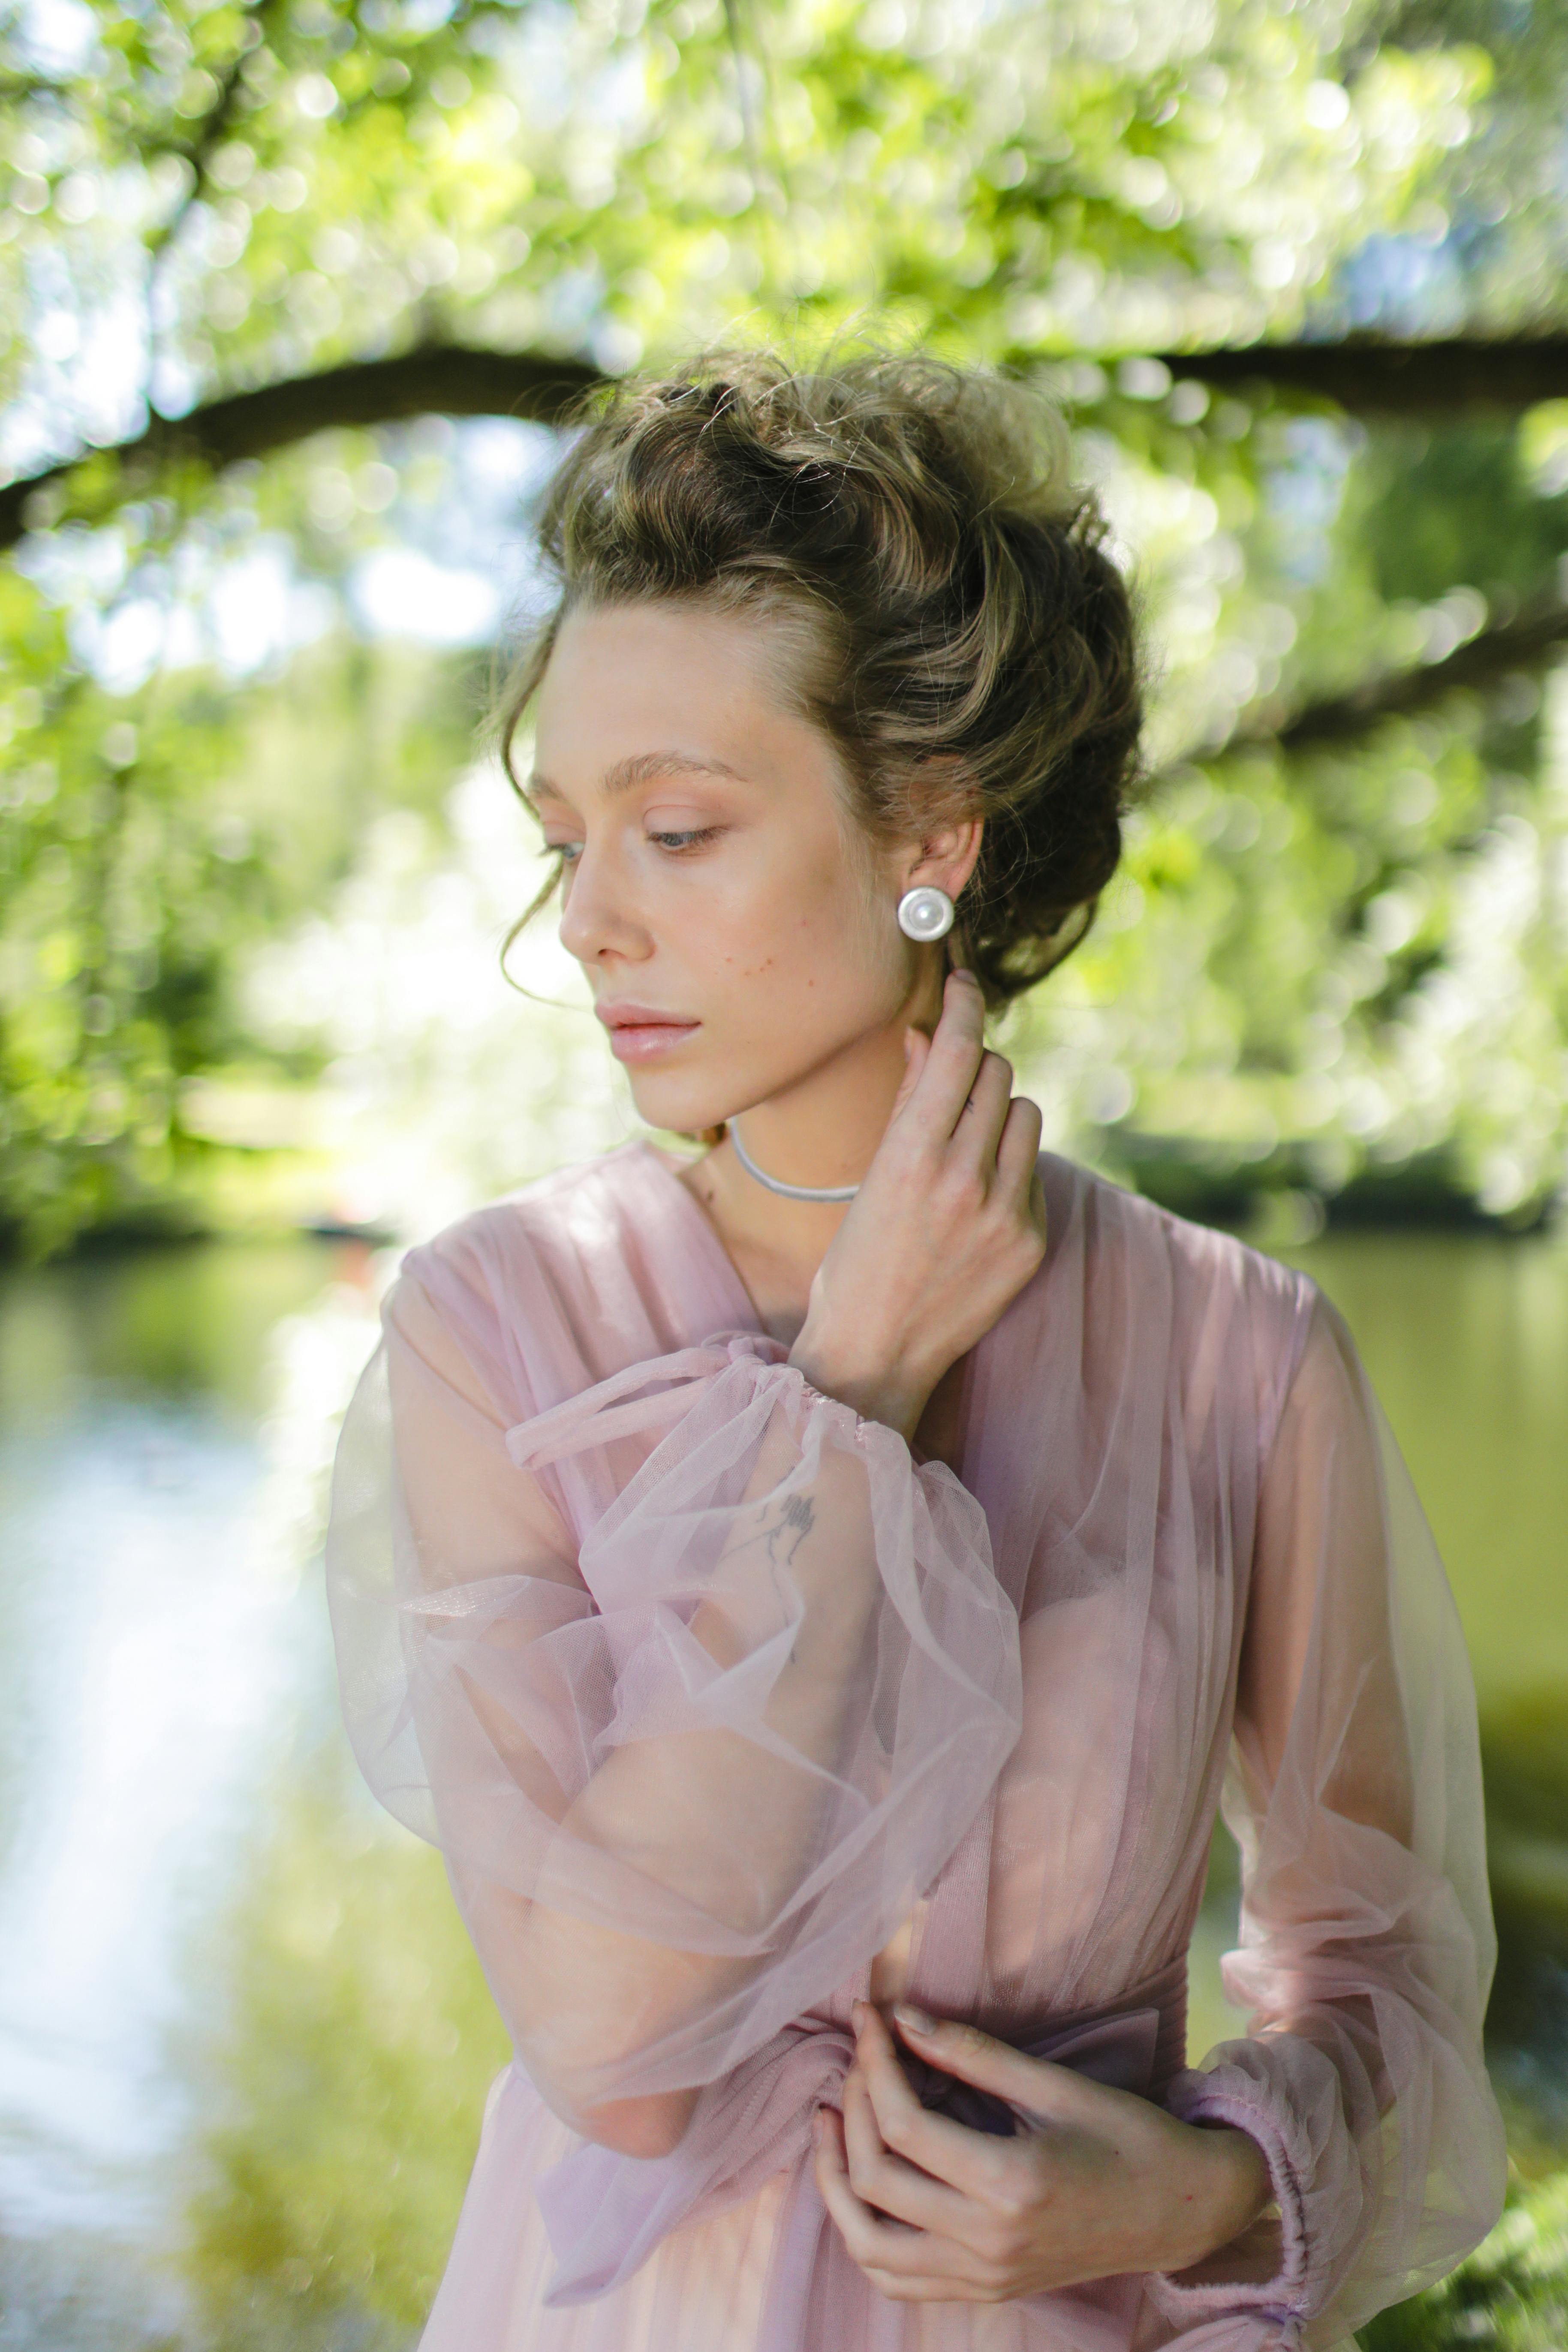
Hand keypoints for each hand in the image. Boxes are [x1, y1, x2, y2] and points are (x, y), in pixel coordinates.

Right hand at [788, 970, 1044, 1439]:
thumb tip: (930, 1035)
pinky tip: (975, 1197)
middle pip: (997, 1074)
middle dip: (976, 1064)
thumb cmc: (855, 1263)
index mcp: (911, 1158)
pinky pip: (1032, 1170)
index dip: (964, 1005)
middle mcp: (965, 1180)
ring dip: (999, 1113)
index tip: (964, 985)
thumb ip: (907, 1104)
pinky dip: (1009, 1166)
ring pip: (1025, 1115)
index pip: (957, 1051)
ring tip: (965, 1143)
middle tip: (954, 1075)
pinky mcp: (1030, 1241)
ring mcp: (1004, 1213)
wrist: (876, 1356)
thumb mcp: (868, 1176)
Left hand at [809, 2000, 1273, 2305]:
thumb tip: (904, 2018)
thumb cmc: (1127, 2137)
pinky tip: (862, 2182)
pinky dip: (863, 2232)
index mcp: (1010, 2185)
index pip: (903, 2126)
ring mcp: (983, 2276)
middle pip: (875, 2179)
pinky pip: (896, 2276)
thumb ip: (974, 2053)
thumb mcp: (1055, 2085)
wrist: (1180, 2211)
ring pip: (868, 2243)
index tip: (867, 2016)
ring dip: (836, 2180)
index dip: (872, 2063)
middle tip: (858, 2057)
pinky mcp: (983, 2289)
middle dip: (852, 2106)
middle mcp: (989, 2243)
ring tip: (832, 2120)